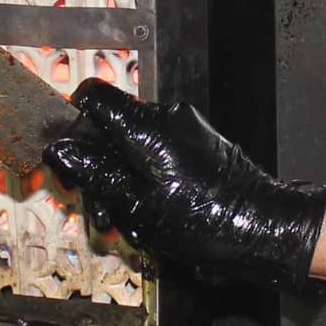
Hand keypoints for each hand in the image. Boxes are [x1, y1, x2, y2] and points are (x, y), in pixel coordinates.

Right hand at [43, 79, 325, 288]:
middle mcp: (168, 117)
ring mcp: (186, 127)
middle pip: (112, 126)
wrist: (265, 228)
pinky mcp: (199, 141)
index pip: (95, 98)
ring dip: (122, 181)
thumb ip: (97, 174)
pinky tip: (152, 216)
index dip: (73, 125)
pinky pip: (158, 152)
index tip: (68, 157)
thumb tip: (61, 150)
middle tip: (99, 208)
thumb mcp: (139, 207)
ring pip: (133, 144)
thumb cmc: (209, 222)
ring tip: (131, 222)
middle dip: (98, 167)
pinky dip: (147, 180)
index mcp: (148, 128)